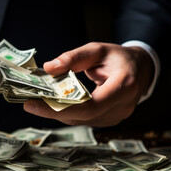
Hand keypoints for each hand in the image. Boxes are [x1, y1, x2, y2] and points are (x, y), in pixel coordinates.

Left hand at [23, 42, 153, 126]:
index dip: (59, 108)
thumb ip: (74, 57)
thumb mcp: (98, 49)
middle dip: (52, 111)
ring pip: (80, 121)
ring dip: (58, 112)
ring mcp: (116, 117)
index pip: (89, 106)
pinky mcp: (109, 120)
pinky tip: (53, 104)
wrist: (141, 70)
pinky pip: (84, 120)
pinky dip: (67, 112)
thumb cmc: (119, 58)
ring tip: (37, 102)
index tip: (33, 105)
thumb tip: (49, 68)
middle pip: (81, 117)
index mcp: (123, 86)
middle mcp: (122, 107)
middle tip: (29, 103)